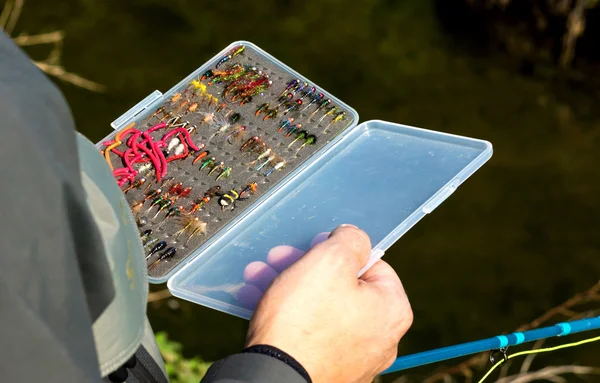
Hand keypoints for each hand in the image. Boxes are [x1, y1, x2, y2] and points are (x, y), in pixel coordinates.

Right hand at [244, 225, 412, 382]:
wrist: (274, 379)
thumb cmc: (304, 322)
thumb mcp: (330, 262)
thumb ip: (349, 240)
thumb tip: (355, 237)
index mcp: (391, 310)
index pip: (372, 264)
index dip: (339, 250)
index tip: (314, 247)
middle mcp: (379, 339)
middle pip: (341, 285)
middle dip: (304, 267)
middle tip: (278, 258)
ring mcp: (353, 358)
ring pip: (320, 308)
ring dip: (289, 287)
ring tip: (259, 277)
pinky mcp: (327, 370)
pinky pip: (309, 333)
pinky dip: (288, 315)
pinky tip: (259, 302)